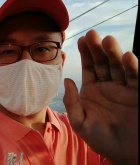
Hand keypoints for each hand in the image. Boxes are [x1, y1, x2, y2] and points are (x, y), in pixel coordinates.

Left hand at [63, 29, 137, 163]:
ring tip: (107, 41)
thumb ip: (72, 103)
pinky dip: (132, 67)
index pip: (88, 68)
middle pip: (102, 63)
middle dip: (97, 49)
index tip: (81, 40)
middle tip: (92, 34)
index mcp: (92, 90)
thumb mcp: (80, 122)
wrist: (124, 153)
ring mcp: (123, 88)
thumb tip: (67, 80)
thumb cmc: (100, 139)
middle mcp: (107, 86)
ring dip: (113, 53)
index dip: (85, 54)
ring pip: (118, 67)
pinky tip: (127, 56)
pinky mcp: (138, 93)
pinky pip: (134, 77)